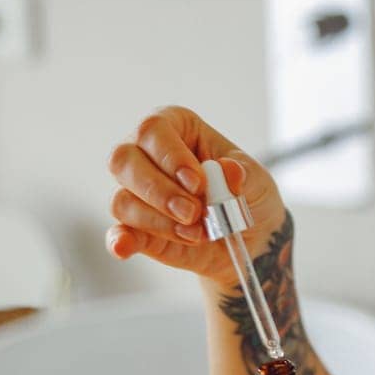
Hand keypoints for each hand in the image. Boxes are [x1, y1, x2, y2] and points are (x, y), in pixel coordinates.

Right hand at [104, 105, 286, 286]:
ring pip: (123, 200)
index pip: (154, 129)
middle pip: (125, 161)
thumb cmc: (247, 194)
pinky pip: (118, 232)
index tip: (197, 182)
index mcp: (175, 128)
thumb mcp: (257, 179)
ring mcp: (136, 192)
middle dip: (160, 191)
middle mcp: (146, 155)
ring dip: (161, 221)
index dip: (171, 155)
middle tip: (194, 212)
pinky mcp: (135, 228)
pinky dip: (121, 240)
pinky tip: (127, 247)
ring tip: (198, 233)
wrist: (251, 238)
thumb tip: (229, 170)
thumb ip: (244, 173)